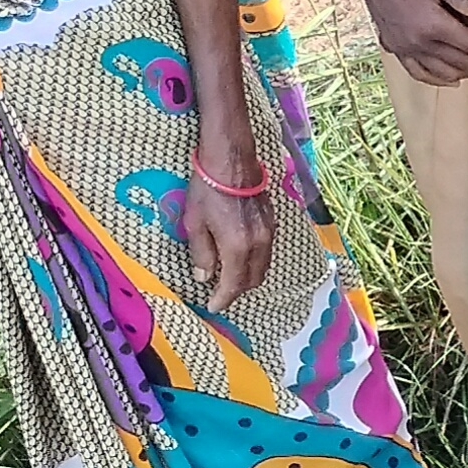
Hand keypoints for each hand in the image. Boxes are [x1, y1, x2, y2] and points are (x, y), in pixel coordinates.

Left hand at [184, 166, 274, 310]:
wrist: (232, 161)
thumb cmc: (207, 190)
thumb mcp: (195, 223)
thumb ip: (201, 254)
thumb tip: (203, 277)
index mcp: (238, 246)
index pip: (234, 283)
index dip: (223, 298)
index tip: (213, 306)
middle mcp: (259, 244)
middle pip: (253, 279)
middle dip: (237, 290)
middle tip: (220, 293)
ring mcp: (269, 233)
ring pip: (263, 267)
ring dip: (248, 276)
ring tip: (230, 276)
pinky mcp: (272, 223)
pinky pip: (266, 252)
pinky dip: (255, 262)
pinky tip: (241, 256)